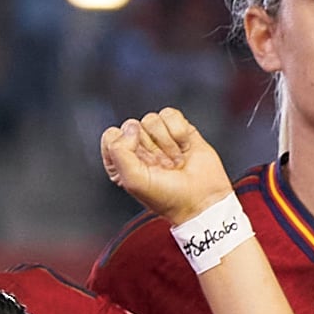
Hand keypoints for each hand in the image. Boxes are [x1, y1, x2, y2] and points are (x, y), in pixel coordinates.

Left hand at [97, 106, 231, 223]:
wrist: (202, 199)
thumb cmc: (167, 196)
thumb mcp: (133, 180)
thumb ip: (119, 151)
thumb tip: (131, 127)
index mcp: (120, 161)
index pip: (111, 136)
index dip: (127, 147)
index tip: (142, 166)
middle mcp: (137, 147)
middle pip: (132, 125)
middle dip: (150, 148)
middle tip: (162, 168)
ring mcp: (158, 137)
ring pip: (151, 119)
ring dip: (166, 143)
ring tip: (174, 161)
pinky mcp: (178, 129)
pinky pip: (170, 114)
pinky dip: (179, 131)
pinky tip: (184, 148)